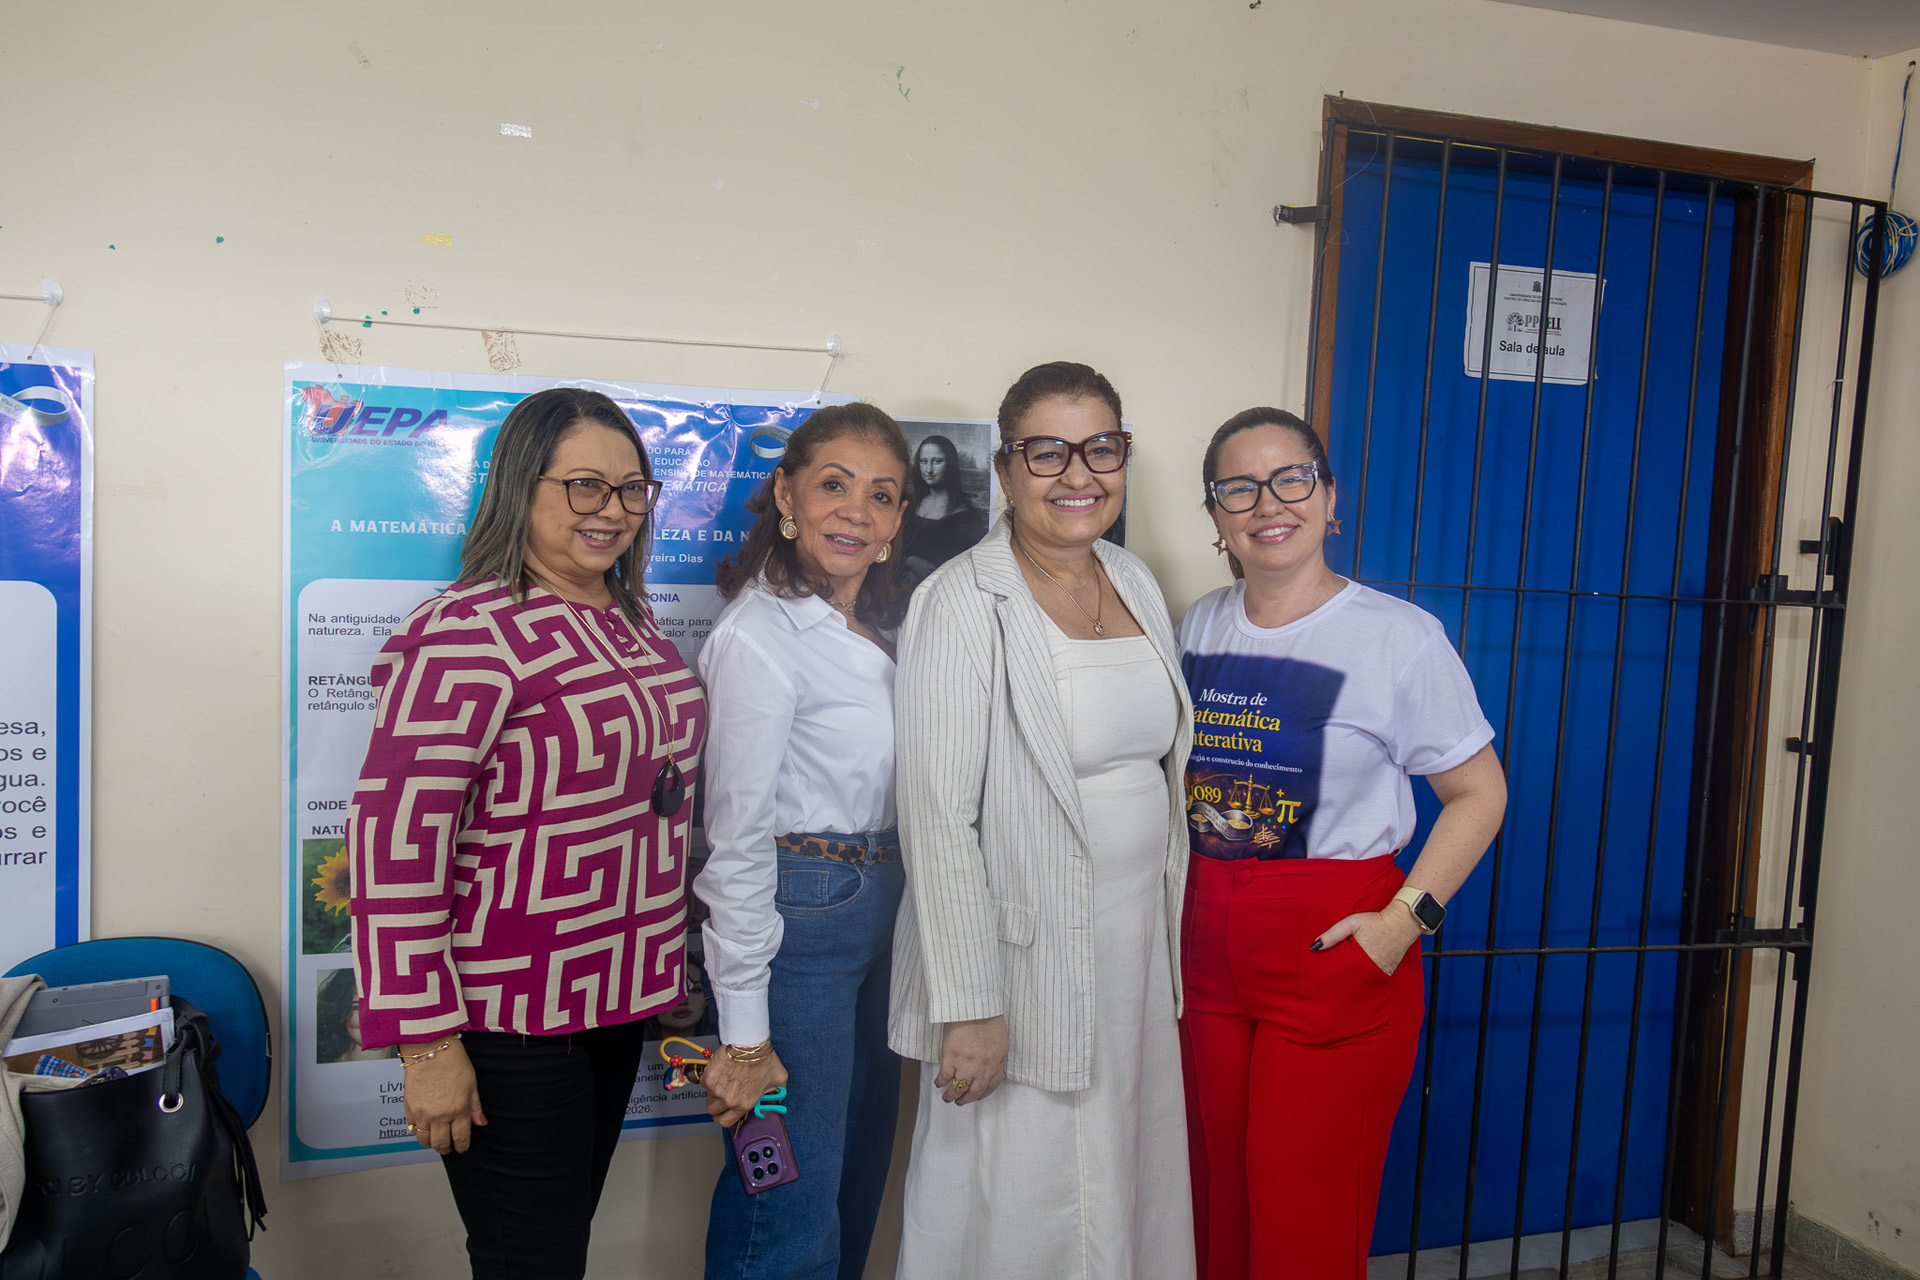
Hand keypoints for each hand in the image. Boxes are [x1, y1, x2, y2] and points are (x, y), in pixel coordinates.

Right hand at [401, 1038, 485, 1154]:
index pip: (461, 1138)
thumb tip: (480, 1123)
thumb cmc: (452, 1063)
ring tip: (436, 1140)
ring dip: (431, 1144)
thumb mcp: (472, 1084)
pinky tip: (425, 1129)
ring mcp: (423, 1114)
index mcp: (458, 1110)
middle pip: (441, 1144)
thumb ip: (475, 1107)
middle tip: (449, 1147)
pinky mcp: (409, 1109)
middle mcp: (440, 1116)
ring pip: (425, 1140)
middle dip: (447, 1149)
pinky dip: (419, 1132)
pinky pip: (413, 1129)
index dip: (462, 1146)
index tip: (462, 1148)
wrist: (430, 1051)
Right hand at [703, 1044, 788, 1128]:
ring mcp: (716, 1090)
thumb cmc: (763, 1059)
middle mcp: (729, 1101)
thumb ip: (779, 1092)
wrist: (749, 1043)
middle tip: (722, 1095)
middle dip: (716, 1105)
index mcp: (744, 1104)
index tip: (724, 1111)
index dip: (723, 1117)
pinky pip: (704, 1083)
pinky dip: (709, 1078)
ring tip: (723, 1081)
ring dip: (713, 1092)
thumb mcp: (779, 1078)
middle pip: (713, 1111)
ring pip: (708, 1098)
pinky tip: (719, 1071)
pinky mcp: (708, 1078)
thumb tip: (779, 1096)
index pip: (725, 1122)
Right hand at [935, 1016, 1007, 1105]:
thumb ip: (995, 1054)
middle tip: (961, 1101)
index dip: (983, 1093)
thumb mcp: (999, 1039)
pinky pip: (945, 1077)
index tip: (978, 1095)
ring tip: (948, 1097)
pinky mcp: (951, 1059)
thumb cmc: (987, 1016)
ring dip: (952, 1095)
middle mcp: (983, 1068)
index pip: (992, 1085)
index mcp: (997, 1062)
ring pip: (959, 1088)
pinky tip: (938, 1083)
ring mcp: (967, 1065)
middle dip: (967, 1099)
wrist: (974, 1007)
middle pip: (975, 1091)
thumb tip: (989, 1062)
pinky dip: (940, 1082)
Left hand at [1312, 906, 1422, 976]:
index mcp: (1359, 957)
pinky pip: (1374, 979)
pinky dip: (1366, 978)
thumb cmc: (1376, 922)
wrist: (1401, 923)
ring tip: (1341, 984)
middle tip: (1328, 984)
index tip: (1321, 978)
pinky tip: (1358, 978)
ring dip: (1353, 981)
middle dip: (1340, 981)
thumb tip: (1315, 946)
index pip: (1340, 972)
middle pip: (1351, 980)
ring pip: (1362, 981)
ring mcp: (1380, 972)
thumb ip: (1333, 934)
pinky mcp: (1387, 972)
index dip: (1331, 975)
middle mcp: (1371, 968)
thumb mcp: (1352, 923)